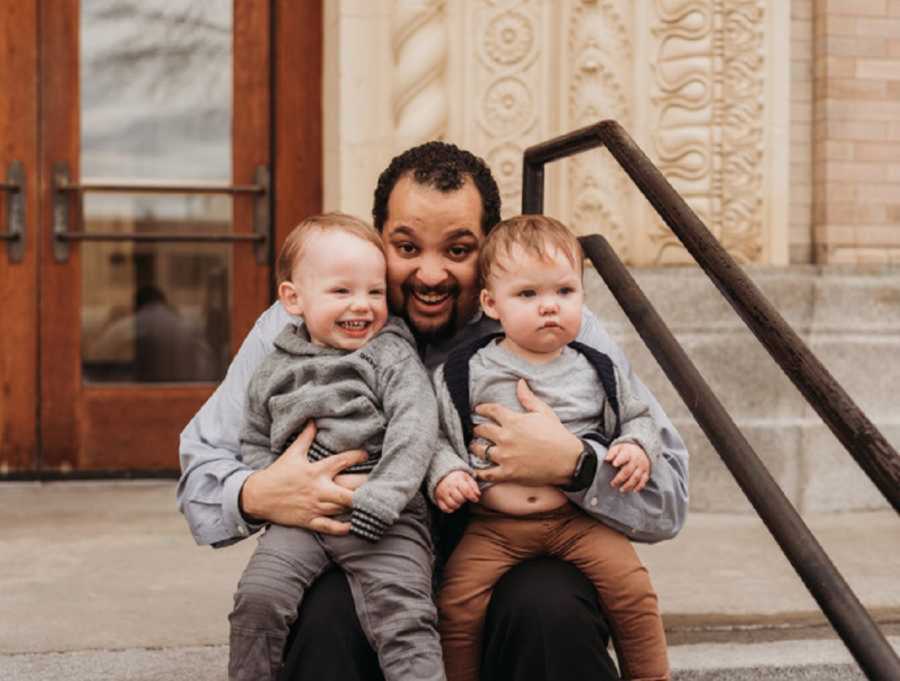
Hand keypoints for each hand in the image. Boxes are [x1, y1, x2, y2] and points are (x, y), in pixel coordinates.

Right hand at [240, 421, 367, 534]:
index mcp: (316, 471)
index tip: (367, 454)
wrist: (258, 496)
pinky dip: (341, 528)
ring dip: (357, 507)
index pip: (341, 461)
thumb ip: (306, 436)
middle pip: (348, 491)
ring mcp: (314, 507)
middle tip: (382, 484)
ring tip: (374, 504)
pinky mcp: (309, 520)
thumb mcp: (293, 453)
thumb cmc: (278, 473)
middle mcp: (318, 490)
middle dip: (365, 489)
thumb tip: (312, 419)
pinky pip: (328, 527)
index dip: (357, 456)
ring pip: (341, 509)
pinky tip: (354, 526)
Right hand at [434, 470, 479, 512]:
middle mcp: (448, 487)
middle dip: (464, 500)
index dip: (472, 497)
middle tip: (464, 497)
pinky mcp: (438, 499)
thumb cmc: (457, 478)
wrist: (443, 476)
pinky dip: (450, 509)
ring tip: (459, 500)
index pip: (466, 490)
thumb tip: (477, 495)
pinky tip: (453, 504)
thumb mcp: (467, 478)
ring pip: (452, 505)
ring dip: (458, 505)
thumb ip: (473, 486)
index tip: (475, 499)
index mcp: (457, 480)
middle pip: (459, 499)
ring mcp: (442, 493)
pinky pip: (445, 509)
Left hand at [470, 379, 580, 485]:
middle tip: (476, 429)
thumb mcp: (544, 412)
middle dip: (478, 428)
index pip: (491, 410)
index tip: (478, 409)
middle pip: (482, 430)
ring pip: (481, 450)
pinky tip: (476, 471)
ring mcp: (505, 456)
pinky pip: (487, 473)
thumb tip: (520, 382)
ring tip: (474, 446)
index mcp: (513, 421)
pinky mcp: (508, 473)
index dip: (482, 409)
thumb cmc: (557, 435)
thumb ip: (528, 398)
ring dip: (475, 447)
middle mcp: (505, 437)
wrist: (568, 459)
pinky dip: (479, 472)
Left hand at [606, 442, 650, 492]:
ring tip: (621, 489)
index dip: (619, 460)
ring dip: (628, 485)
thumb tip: (607, 459)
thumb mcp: (618, 448)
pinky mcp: (646, 473)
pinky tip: (632, 490)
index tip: (614, 464)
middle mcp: (636, 460)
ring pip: (636, 477)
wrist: (642, 451)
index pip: (624, 456)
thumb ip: (612, 453)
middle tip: (613, 484)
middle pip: (628, 470)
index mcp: (628, 453)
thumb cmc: (627, 452)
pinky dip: (638, 487)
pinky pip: (643, 481)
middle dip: (620, 478)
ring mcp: (642, 467)